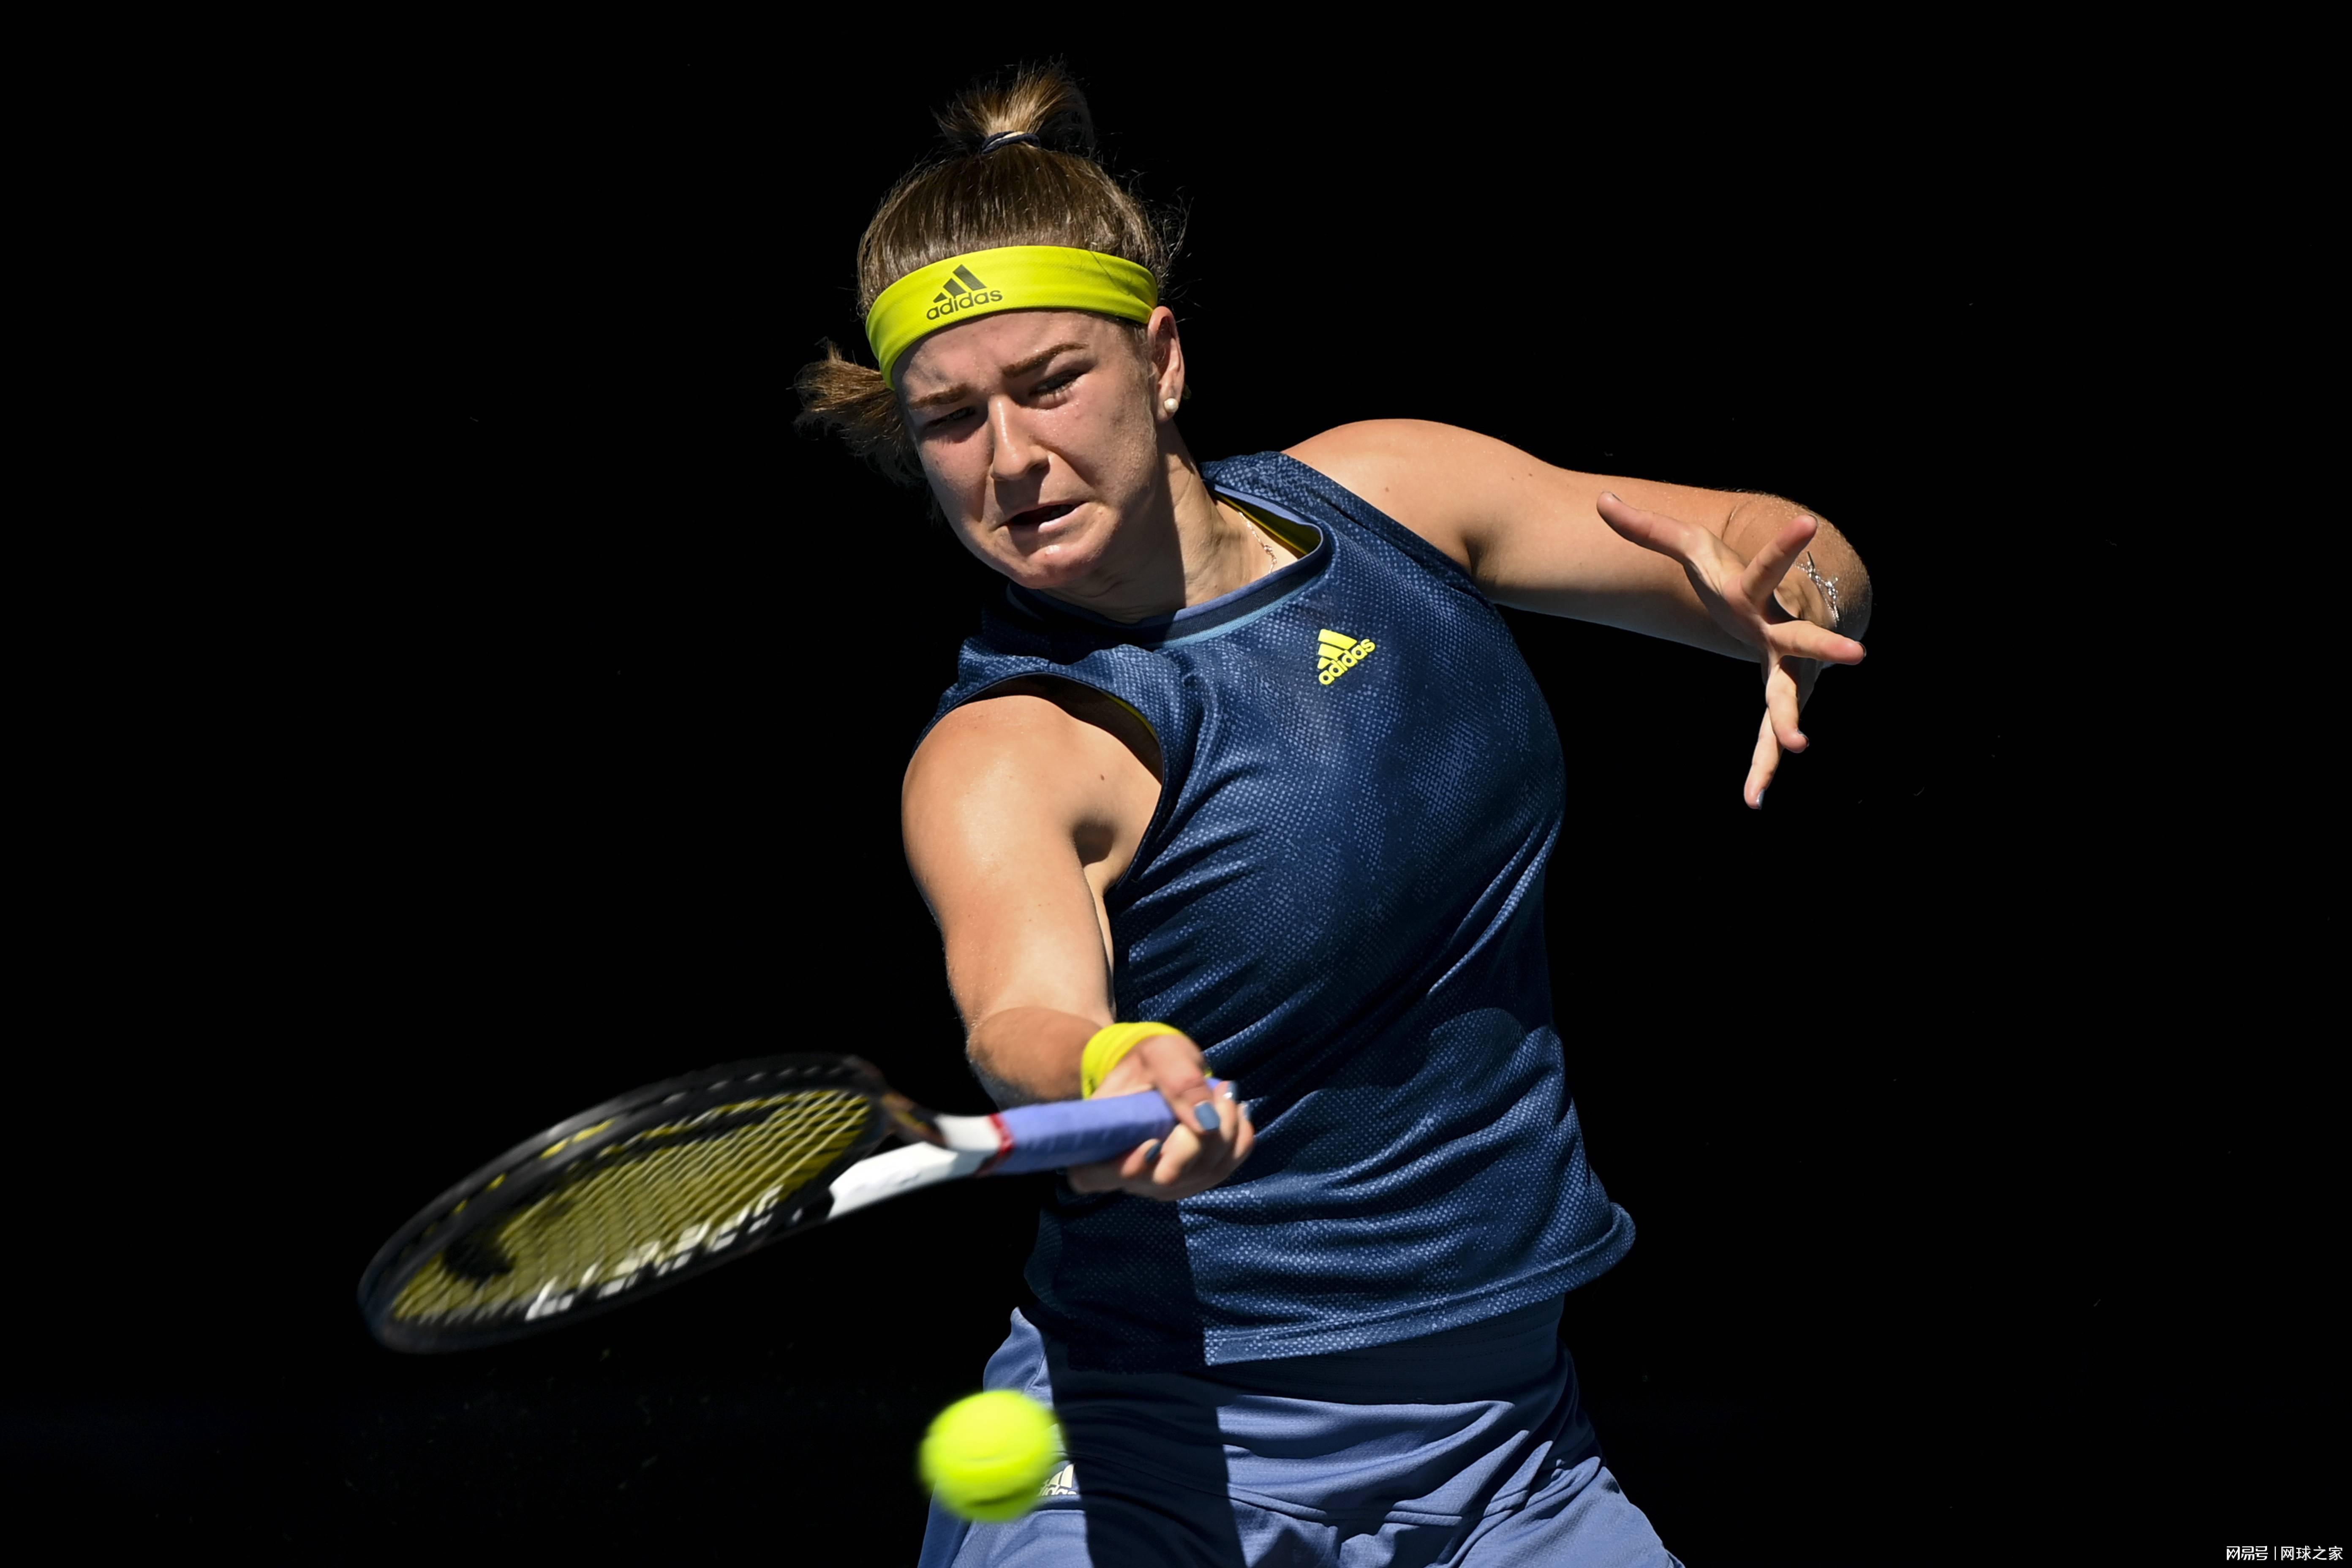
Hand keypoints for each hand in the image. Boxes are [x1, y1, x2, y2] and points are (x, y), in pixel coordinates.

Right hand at [1065, 1029, 1254, 1200]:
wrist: (1158, 1070)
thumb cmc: (1148, 1061)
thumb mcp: (1159, 1054)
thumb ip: (1178, 1081)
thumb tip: (1207, 1125)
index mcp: (1099, 1142)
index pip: (1100, 1176)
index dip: (1128, 1166)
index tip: (1153, 1140)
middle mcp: (1126, 1172)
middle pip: (1167, 1177)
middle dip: (1200, 1137)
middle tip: (1218, 1093)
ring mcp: (1160, 1182)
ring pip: (1202, 1176)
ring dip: (1227, 1133)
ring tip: (1226, 1093)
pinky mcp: (1190, 1180)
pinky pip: (1224, 1170)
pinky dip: (1238, 1140)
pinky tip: (1234, 1111)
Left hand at [1596, 493, 1866, 807]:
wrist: (1775, 605)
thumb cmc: (1730, 575)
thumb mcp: (1690, 549)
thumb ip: (1646, 529)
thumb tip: (1599, 500)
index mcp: (1756, 591)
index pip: (1770, 564)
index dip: (1787, 544)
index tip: (1810, 521)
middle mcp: (1779, 629)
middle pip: (1803, 637)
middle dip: (1828, 644)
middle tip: (1857, 653)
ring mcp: (1785, 666)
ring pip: (1790, 696)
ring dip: (1791, 720)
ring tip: (1800, 746)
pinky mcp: (1782, 695)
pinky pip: (1769, 735)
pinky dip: (1762, 766)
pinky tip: (1753, 801)